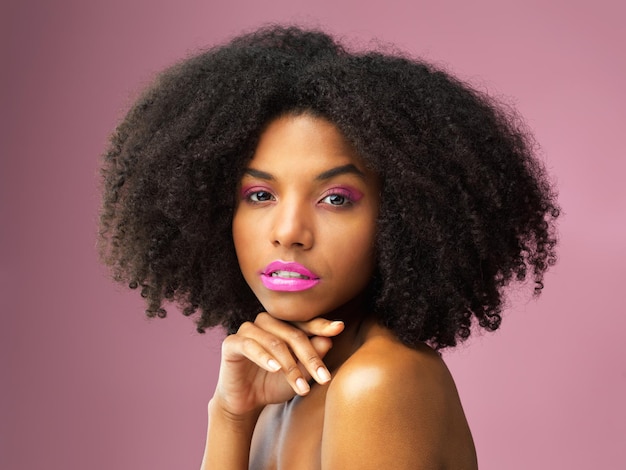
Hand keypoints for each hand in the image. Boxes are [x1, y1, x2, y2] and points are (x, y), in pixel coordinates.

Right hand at [213, 313, 344, 416]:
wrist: (245, 403)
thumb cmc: (274, 384)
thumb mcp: (299, 375)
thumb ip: (312, 358)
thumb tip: (328, 339)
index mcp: (284, 325)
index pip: (305, 322)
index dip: (322, 325)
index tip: (339, 328)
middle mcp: (266, 322)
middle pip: (294, 334)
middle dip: (311, 358)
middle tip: (324, 378)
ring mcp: (248, 330)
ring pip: (275, 342)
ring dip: (290, 365)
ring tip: (302, 387)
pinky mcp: (232, 343)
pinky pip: (250, 346)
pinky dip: (264, 357)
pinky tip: (275, 369)